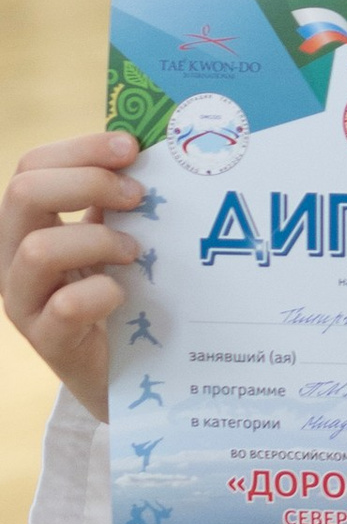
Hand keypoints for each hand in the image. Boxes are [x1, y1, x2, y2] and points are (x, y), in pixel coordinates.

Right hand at [2, 129, 144, 423]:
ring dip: (97, 239)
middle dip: (87, 181)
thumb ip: (122, 201)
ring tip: (135, 253)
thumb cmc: (126, 295)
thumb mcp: (119, 237)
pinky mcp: (49, 342)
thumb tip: (154, 150)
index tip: (133, 148)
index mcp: (30, 225)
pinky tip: (124, 293)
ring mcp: (26, 302)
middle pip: (22, 192)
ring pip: (36, 250)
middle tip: (138, 196)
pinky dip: (102, 292)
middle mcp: (14, 258)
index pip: (32, 166)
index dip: (80, 148)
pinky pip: (64, 306)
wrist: (130, 374)